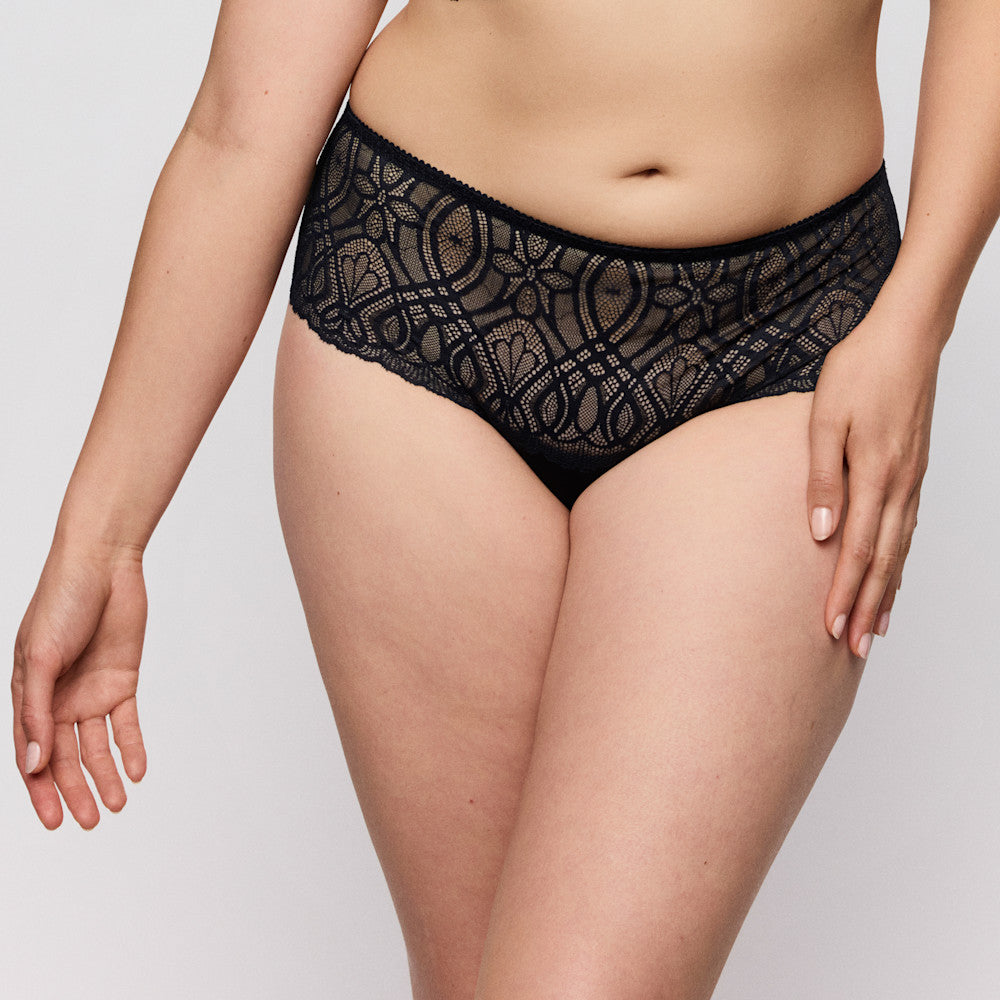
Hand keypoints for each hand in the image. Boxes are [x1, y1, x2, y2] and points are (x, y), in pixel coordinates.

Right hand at [12, 540, 147, 828]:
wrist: (104, 565)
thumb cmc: (61, 602)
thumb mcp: (41, 658)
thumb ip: (37, 712)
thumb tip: (35, 763)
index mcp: (28, 695)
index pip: (32, 753)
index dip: (40, 789)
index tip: (54, 821)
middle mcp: (58, 699)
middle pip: (65, 756)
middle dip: (76, 790)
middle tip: (91, 821)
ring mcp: (90, 691)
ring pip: (96, 746)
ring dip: (106, 775)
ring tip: (117, 805)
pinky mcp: (121, 681)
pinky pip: (127, 723)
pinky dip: (132, 747)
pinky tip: (138, 771)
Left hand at [806, 299, 940, 657]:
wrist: (905, 337)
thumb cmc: (860, 372)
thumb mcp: (825, 419)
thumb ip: (822, 477)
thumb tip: (819, 533)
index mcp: (875, 475)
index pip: (856, 551)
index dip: (845, 594)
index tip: (833, 629)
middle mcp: (899, 486)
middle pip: (883, 561)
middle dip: (867, 607)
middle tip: (854, 648)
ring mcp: (911, 480)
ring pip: (899, 550)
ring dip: (886, 591)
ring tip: (875, 627)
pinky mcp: (913, 471)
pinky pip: (907, 529)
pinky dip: (898, 560)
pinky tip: (892, 575)